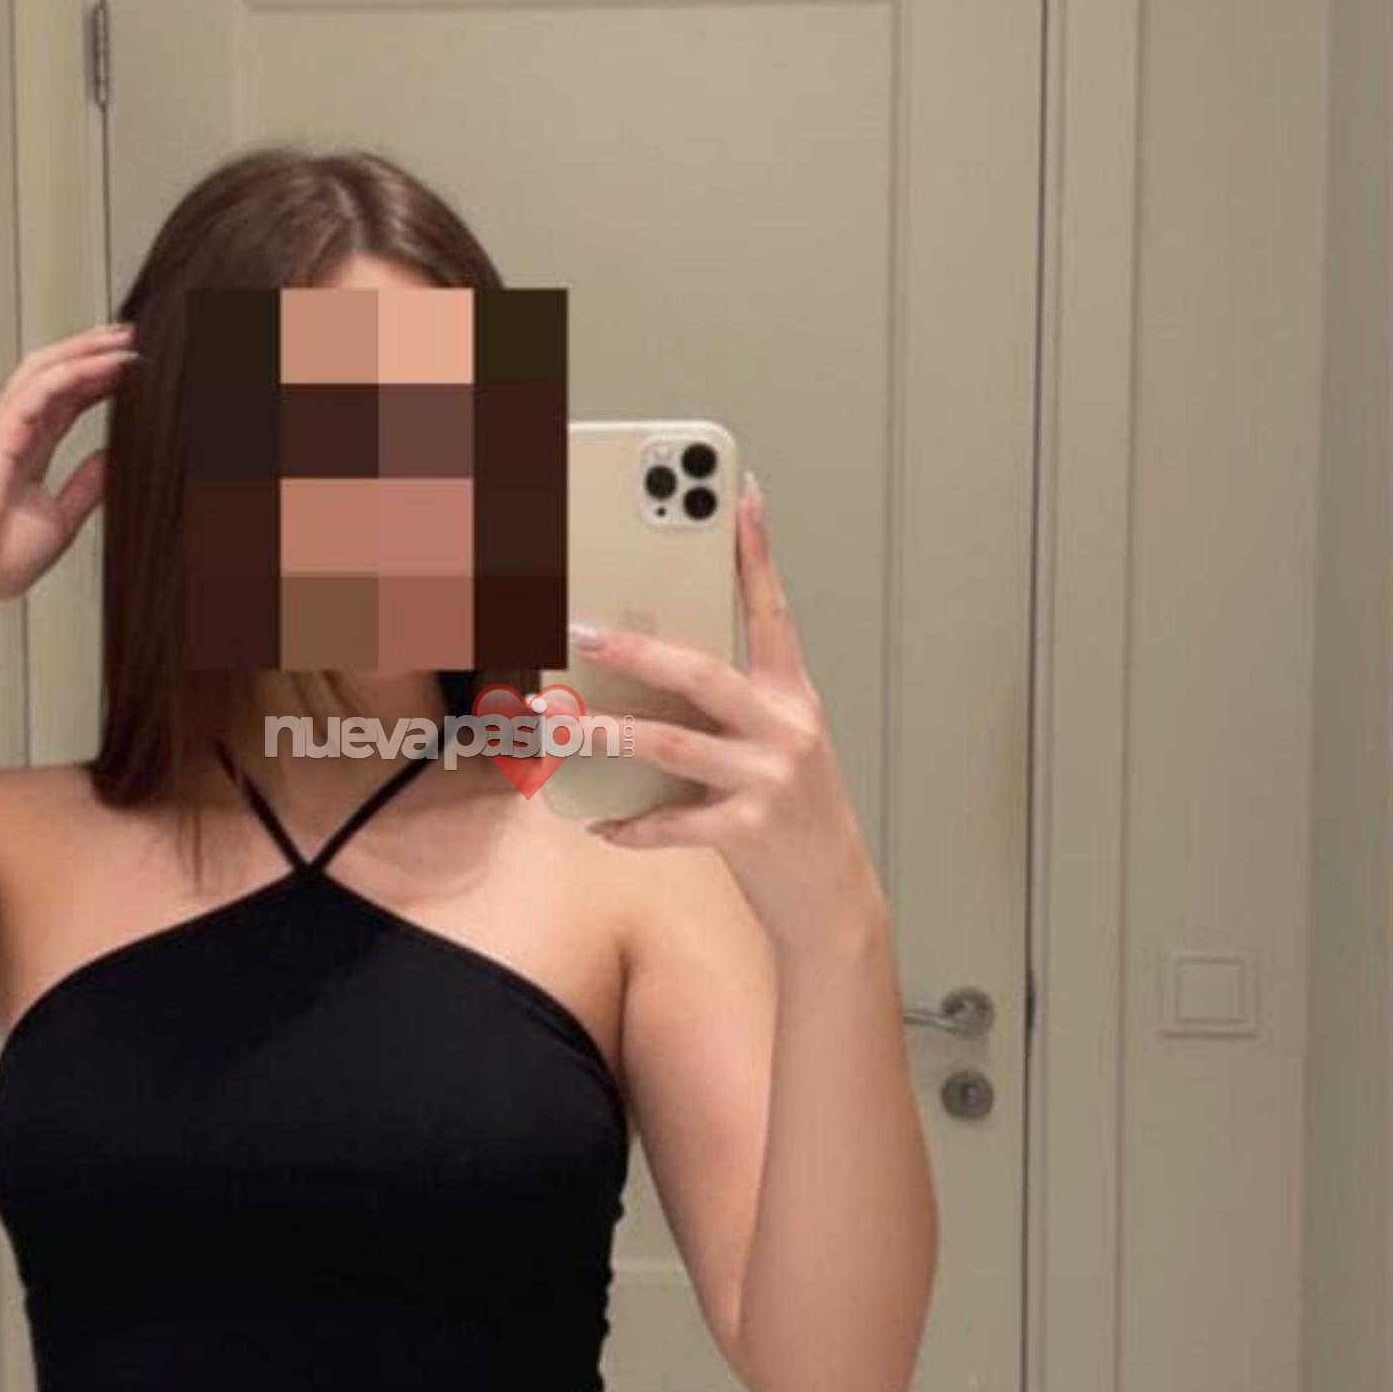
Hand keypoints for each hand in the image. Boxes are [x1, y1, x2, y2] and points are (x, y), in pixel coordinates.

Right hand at [0, 323, 134, 611]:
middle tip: (134, 336)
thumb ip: (85, 486)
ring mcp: (5, 427)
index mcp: (28, 451)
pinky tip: (109, 363)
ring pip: (47, 368)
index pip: (68, 401)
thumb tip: (114, 459)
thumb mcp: (60, 519)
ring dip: (87, 349)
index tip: (135, 369)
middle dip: (93, 351)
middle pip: (57, 374)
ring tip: (125, 337)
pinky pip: (42, 387)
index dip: (99, 379)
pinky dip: (76, 370)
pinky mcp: (0, 430)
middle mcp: (15, 432)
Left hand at [574, 473, 887, 956]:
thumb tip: (650, 667)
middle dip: (636, 649)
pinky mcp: (746, 833)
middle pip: (702, 674)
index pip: (772, 610)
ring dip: (607, 732)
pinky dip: (631, 824)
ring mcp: (767, 781)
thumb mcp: (780, 744)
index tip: (740, 495)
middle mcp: (784, 730)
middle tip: (580, 630)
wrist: (832, 896)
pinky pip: (671, 821)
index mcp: (793, 697)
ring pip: (671, 743)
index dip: (757, 553)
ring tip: (560, 724)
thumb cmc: (794, 811)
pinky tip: (600, 823)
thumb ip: (734, 706)